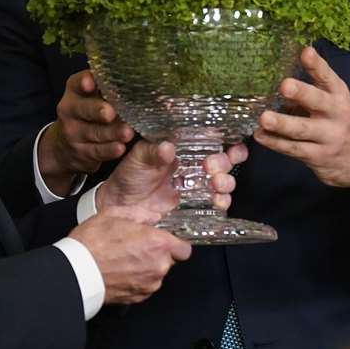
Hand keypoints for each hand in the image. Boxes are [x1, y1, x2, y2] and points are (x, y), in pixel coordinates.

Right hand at [36, 70, 133, 190]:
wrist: (64, 144)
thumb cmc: (88, 112)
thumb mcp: (90, 96)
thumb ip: (106, 87)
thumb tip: (137, 80)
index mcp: (74, 90)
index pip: (77, 83)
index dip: (84, 82)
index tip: (91, 83)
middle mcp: (69, 109)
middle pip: (84, 109)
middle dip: (97, 110)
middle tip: (110, 112)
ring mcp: (72, 132)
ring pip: (93, 132)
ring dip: (112, 132)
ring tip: (127, 133)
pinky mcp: (80, 152)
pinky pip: (96, 151)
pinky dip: (109, 150)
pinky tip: (120, 148)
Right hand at [69, 212, 190, 304]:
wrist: (77, 272)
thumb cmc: (93, 242)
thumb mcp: (115, 214)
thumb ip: (141, 213)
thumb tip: (154, 216)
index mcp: (157, 244)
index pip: (184, 249)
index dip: (175, 244)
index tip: (164, 240)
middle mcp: (158, 266)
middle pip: (169, 261)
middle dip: (157, 254)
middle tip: (136, 246)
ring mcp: (149, 284)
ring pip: (156, 274)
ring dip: (147, 267)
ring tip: (124, 258)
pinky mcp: (138, 297)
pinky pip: (145, 286)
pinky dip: (137, 279)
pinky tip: (121, 270)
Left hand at [94, 139, 248, 222]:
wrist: (119, 207)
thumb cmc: (129, 177)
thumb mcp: (138, 158)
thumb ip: (153, 152)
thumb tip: (168, 147)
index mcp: (184, 149)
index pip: (212, 141)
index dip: (227, 141)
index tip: (230, 144)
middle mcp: (194, 167)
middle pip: (224, 162)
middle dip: (224, 162)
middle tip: (210, 166)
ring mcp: (197, 188)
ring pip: (224, 182)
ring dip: (226, 182)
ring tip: (215, 184)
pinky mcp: (195, 207)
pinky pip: (216, 204)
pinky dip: (221, 202)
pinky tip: (216, 201)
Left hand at [251, 46, 349, 191]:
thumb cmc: (336, 120)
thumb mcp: (332, 100)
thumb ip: (310, 88)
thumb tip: (273, 74)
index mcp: (338, 95)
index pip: (327, 77)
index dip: (316, 65)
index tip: (306, 52)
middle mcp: (335, 114)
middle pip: (318, 102)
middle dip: (302, 93)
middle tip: (285, 85)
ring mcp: (327, 137)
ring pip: (302, 130)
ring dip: (282, 124)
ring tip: (264, 118)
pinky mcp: (316, 156)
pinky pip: (293, 149)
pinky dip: (275, 143)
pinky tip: (260, 136)